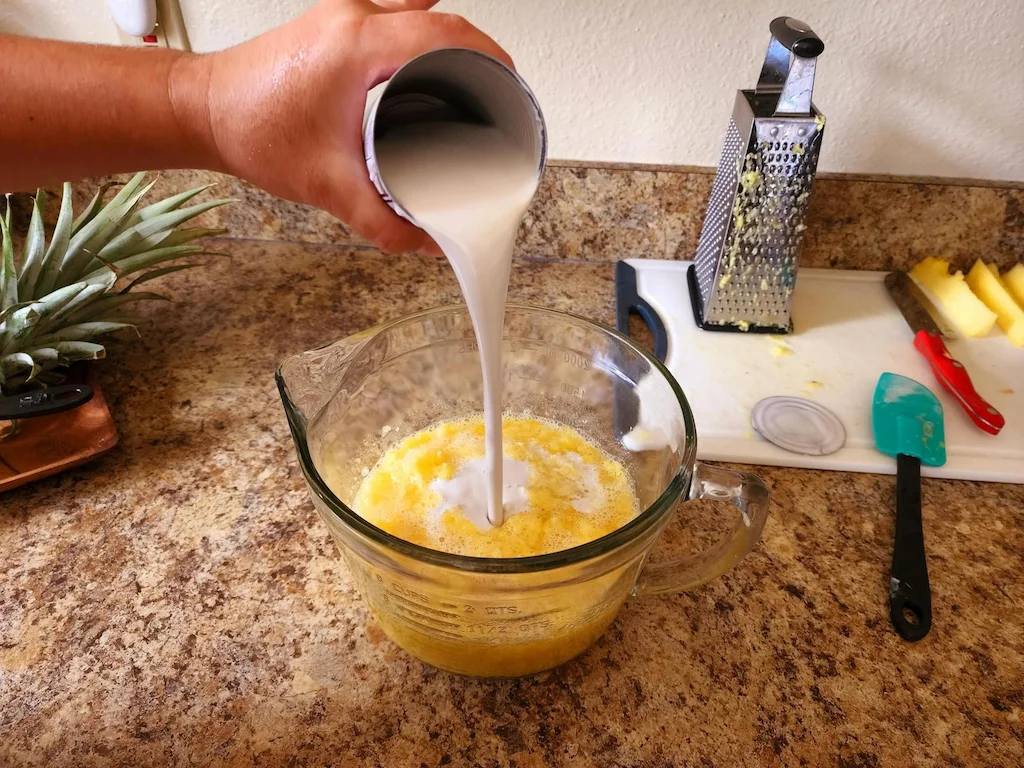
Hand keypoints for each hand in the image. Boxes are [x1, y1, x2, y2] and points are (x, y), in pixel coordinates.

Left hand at [185, 0, 513, 254]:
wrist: (204, 108)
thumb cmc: (250, 128)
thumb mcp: (327, 185)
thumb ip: (382, 222)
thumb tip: (427, 241)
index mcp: (357, 45)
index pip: (446, 34)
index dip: (490, 58)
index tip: (511, 86)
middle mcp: (353, 18)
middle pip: (441, 20)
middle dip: (480, 54)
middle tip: (498, 93)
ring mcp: (342, 15)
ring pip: (420, 13)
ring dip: (453, 42)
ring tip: (473, 80)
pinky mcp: (335, 24)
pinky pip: (396, 13)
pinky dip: (423, 30)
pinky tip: (434, 50)